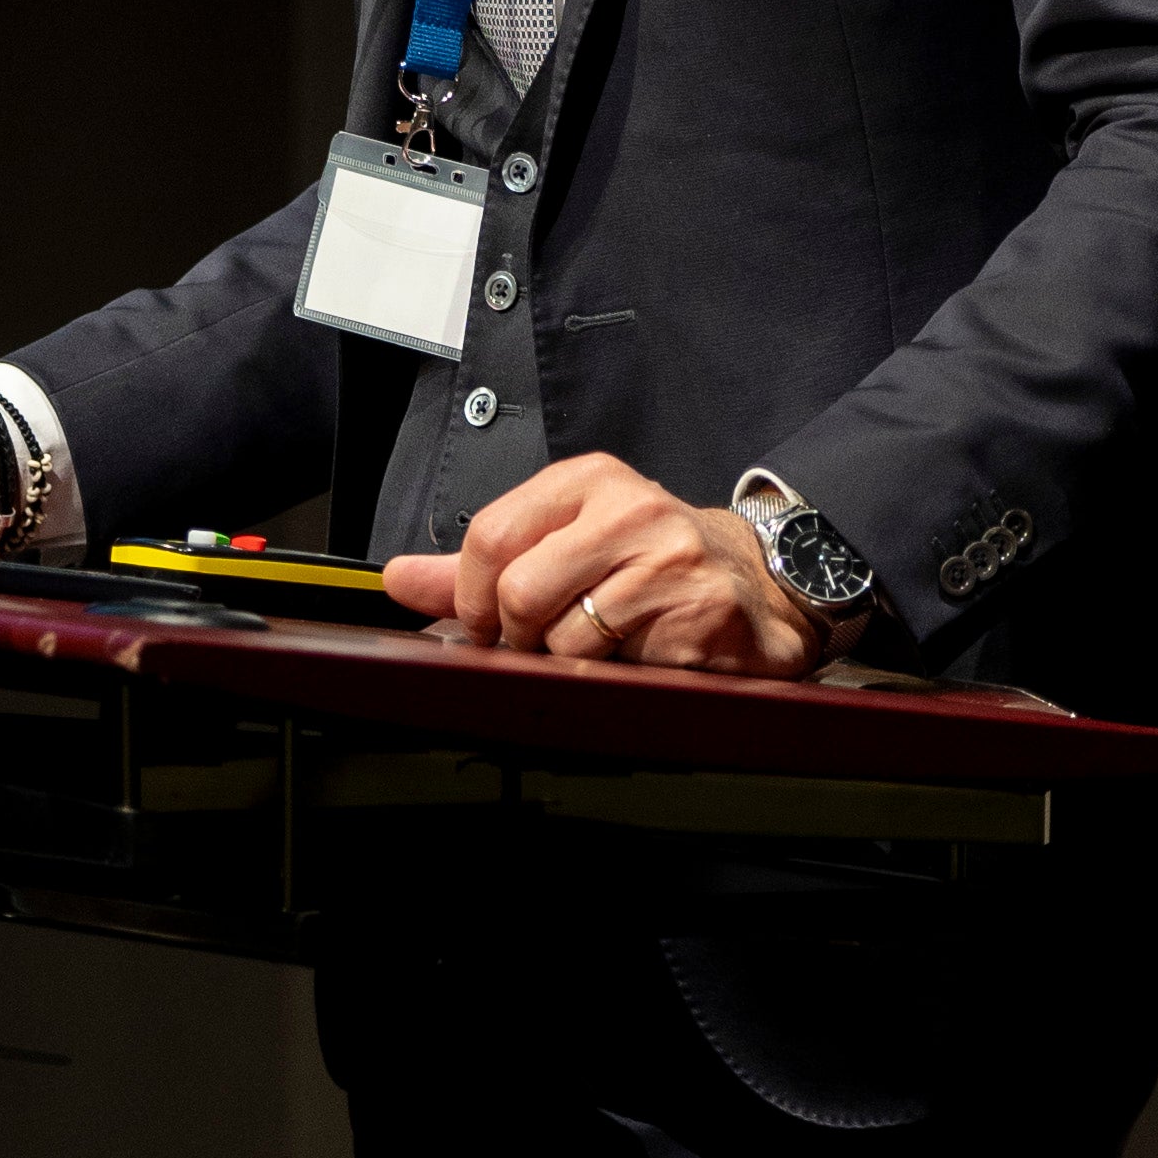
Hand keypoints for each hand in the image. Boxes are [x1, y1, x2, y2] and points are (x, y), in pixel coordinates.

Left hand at [382, 455, 823, 672]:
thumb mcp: (566, 540)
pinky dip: (616, 676)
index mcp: (588, 481)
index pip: (490, 535)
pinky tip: (640, 656)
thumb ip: (479, 564)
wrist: (759, 584)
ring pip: (564, 639)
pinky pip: (619, 668)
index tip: (483, 623)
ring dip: (567, 663)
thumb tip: (398, 578)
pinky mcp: (701, 612)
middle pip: (520, 592)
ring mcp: (670, 560)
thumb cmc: (653, 561)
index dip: (470, 597)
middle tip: (540, 642)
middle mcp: (630, 510)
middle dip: (517, 636)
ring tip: (599, 646)